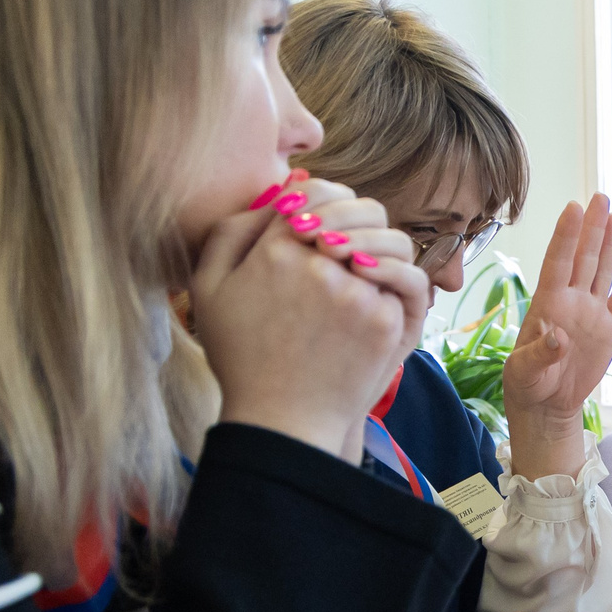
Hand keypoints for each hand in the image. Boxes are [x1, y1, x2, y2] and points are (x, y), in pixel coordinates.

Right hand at [193, 185, 430, 458]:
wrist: (281, 418)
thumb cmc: (241, 354)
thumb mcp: (209, 288)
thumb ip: (233, 232)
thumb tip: (276, 195)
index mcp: (275, 250)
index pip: (313, 192)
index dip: (319, 199)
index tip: (315, 218)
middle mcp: (319, 264)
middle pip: (358, 212)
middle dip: (354, 219)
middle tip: (343, 242)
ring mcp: (357, 292)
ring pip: (387, 245)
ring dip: (377, 251)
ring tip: (358, 271)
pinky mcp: (386, 319)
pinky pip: (402, 282)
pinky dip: (390, 285)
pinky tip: (370, 300)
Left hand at [504, 195, 611, 480]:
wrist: (548, 404)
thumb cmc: (527, 384)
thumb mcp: (525, 370)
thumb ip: (540, 352)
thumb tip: (557, 336)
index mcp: (547, 304)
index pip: (558, 262)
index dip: (566, 236)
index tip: (574, 209)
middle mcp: (571, 301)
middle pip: (584, 257)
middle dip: (592, 228)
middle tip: (600, 197)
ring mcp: (591, 312)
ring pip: (603, 270)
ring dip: (611, 244)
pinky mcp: (609, 329)